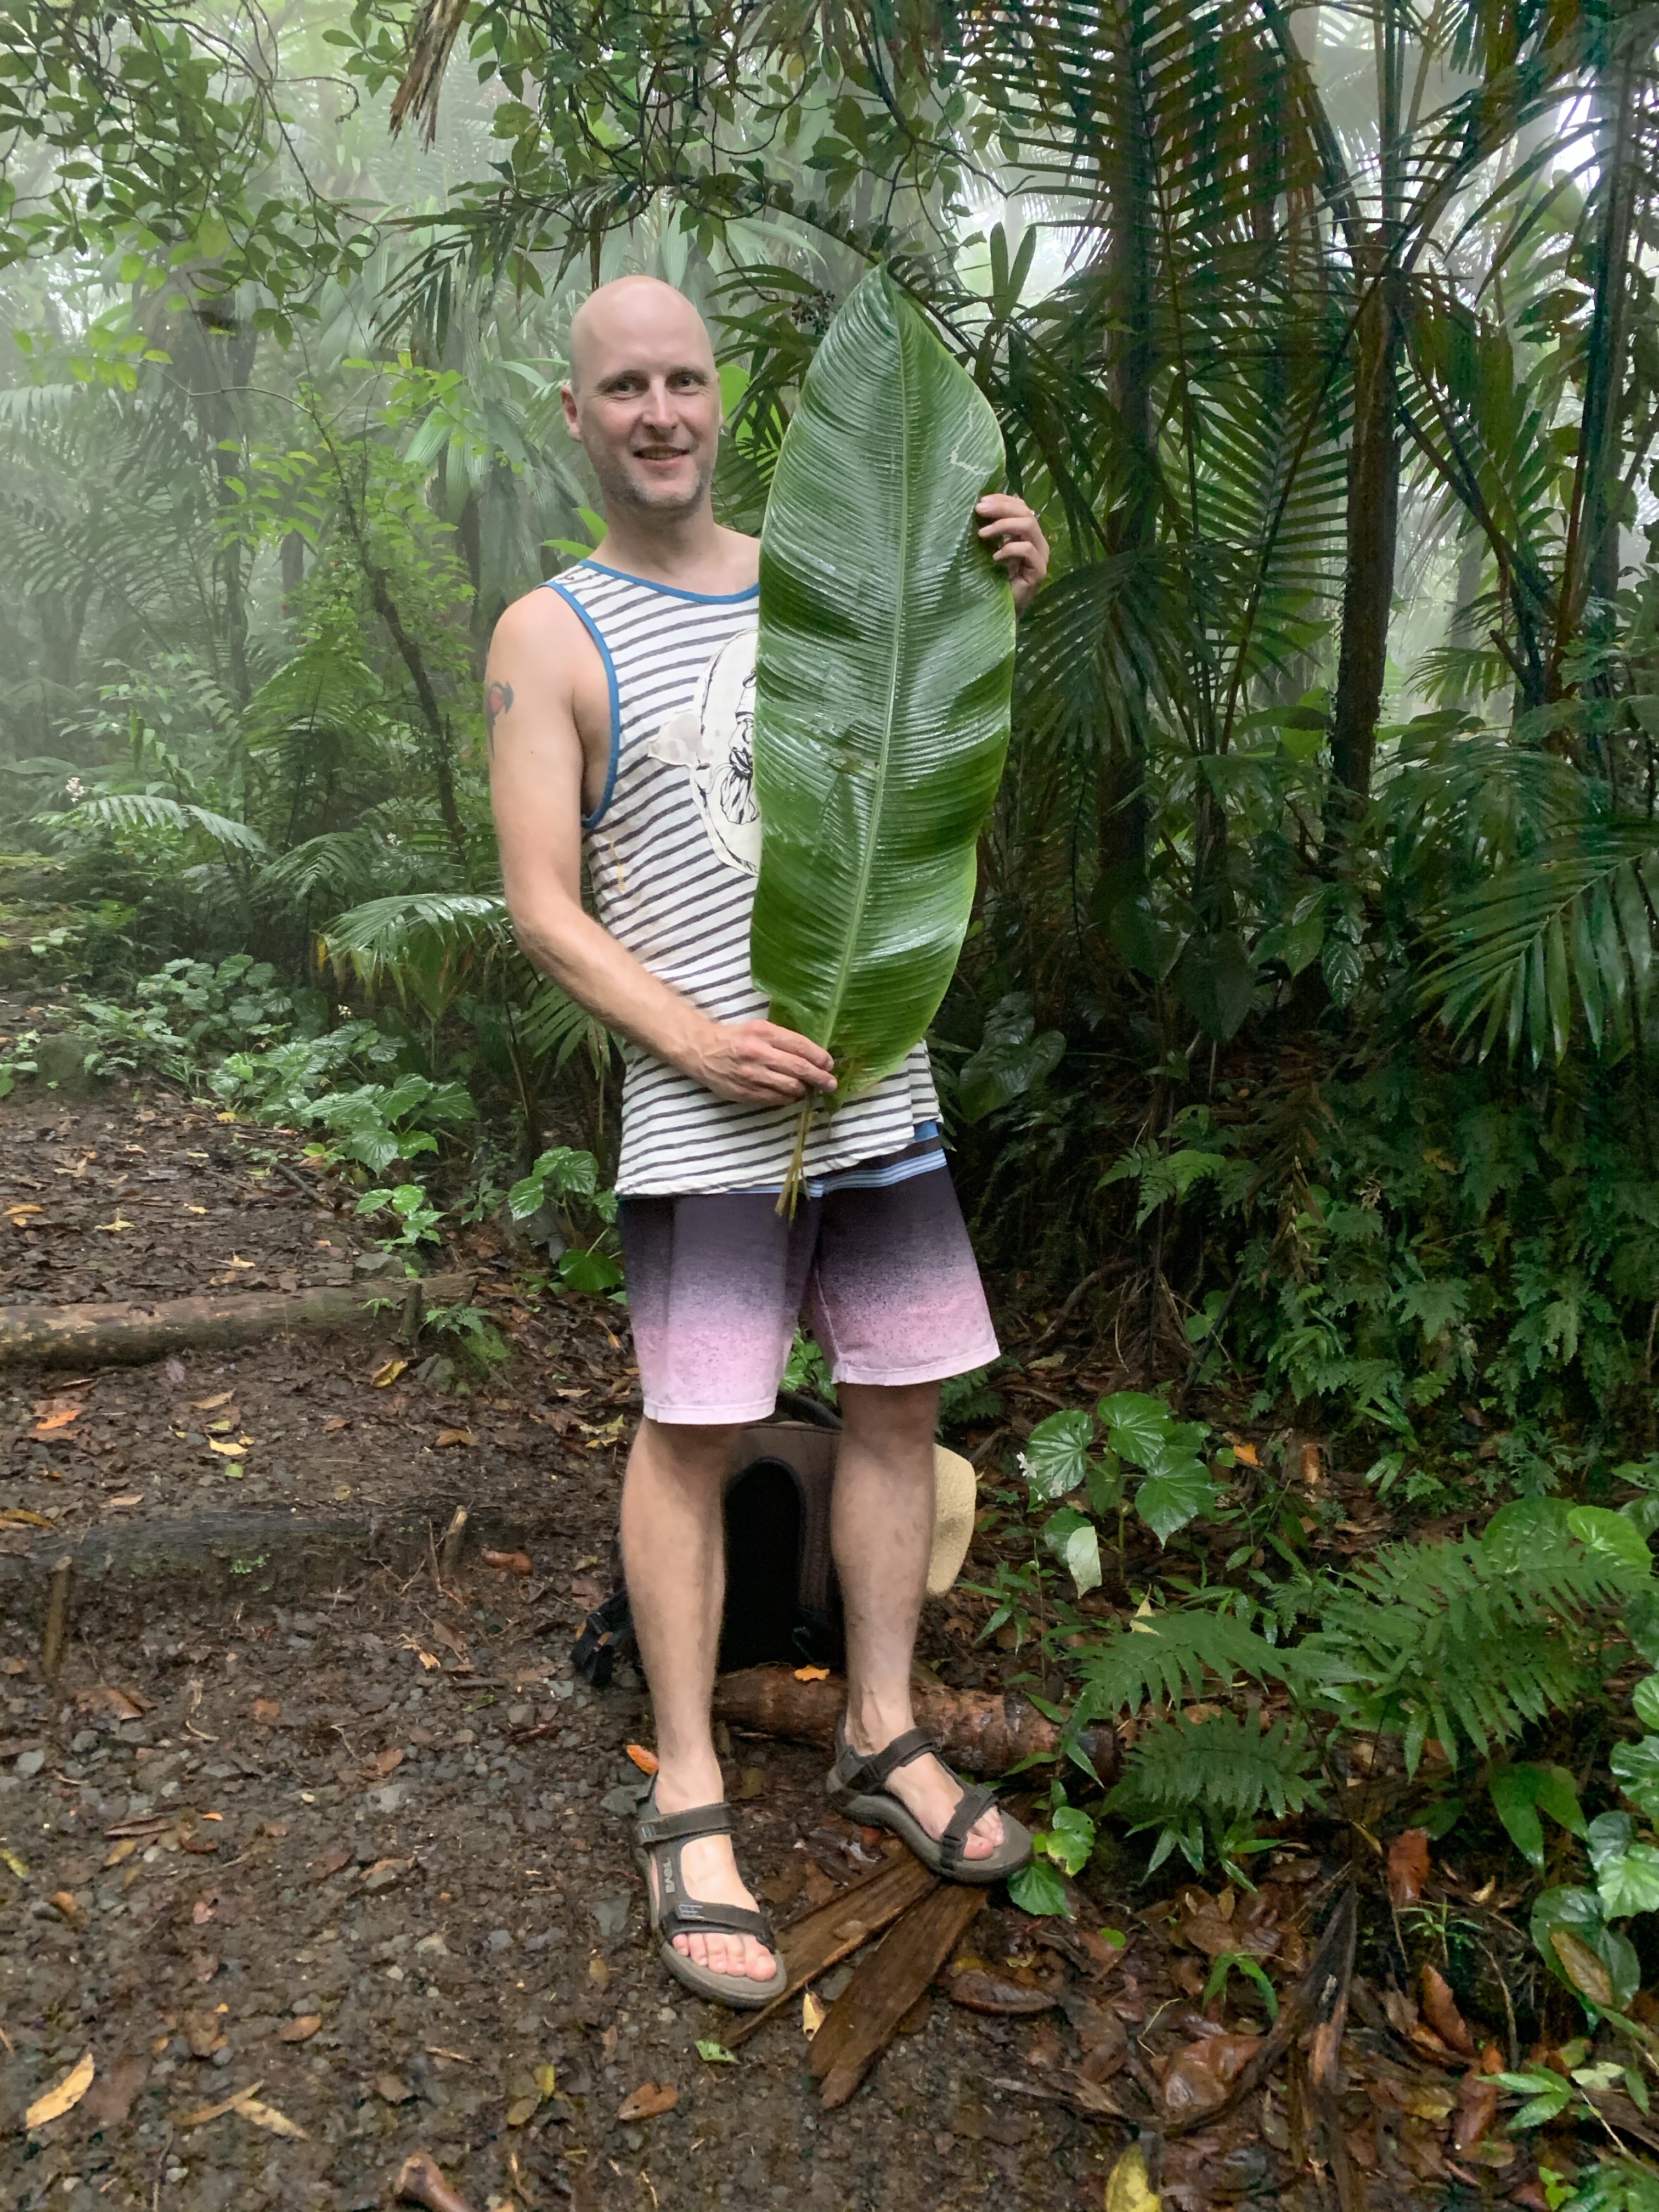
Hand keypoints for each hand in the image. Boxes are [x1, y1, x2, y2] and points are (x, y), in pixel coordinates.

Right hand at [687, 1018, 837, 1105]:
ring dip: (805, 1090)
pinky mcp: (745, 1093)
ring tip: (810, 1089)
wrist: (702, 1051)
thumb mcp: (759, 1028)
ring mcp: (752, 1076)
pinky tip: (791, 1094)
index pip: (800, 1046)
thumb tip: (813, 1055)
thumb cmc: (735, 1038)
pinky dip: (788, 1098)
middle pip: (799, 1069)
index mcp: (764, 1033)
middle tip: (830, 1083)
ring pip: (790, 1088)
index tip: (829, 1064)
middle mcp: (759, 1054)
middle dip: (820, 1078)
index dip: (819, 1057)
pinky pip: (776, 1100)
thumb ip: (783, 1039)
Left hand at [976, 492, 1049, 613]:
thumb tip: (977, 508)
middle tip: (979, 510)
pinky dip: (1009, 549)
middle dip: (1000, 508)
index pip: (1020, 506)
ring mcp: (1040, 556)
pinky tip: (994, 557)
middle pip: (1025, 512)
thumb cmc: (993, 580)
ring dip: (1002, 525)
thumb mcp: (989, 549)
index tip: (980, 501)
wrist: (999, 611)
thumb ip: (990, 531)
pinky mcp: (1039, 571)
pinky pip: (1027, 550)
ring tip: (981, 534)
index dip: (1002, 500)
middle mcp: (1037, 541)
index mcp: (1026, 533)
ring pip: (1028, 526)